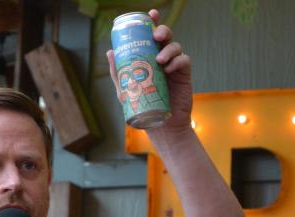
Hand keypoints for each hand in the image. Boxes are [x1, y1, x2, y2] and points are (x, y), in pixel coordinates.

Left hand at [106, 8, 192, 133]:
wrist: (161, 125)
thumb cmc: (143, 106)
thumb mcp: (126, 90)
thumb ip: (119, 72)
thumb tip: (110, 52)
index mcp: (149, 58)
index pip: (151, 36)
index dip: (152, 22)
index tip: (151, 14)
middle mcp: (162, 58)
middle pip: (165, 37)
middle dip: (162, 31)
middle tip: (156, 36)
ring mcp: (174, 66)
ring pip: (175, 47)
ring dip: (168, 49)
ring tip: (160, 61)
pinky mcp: (184, 75)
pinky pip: (184, 60)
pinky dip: (177, 61)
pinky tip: (169, 68)